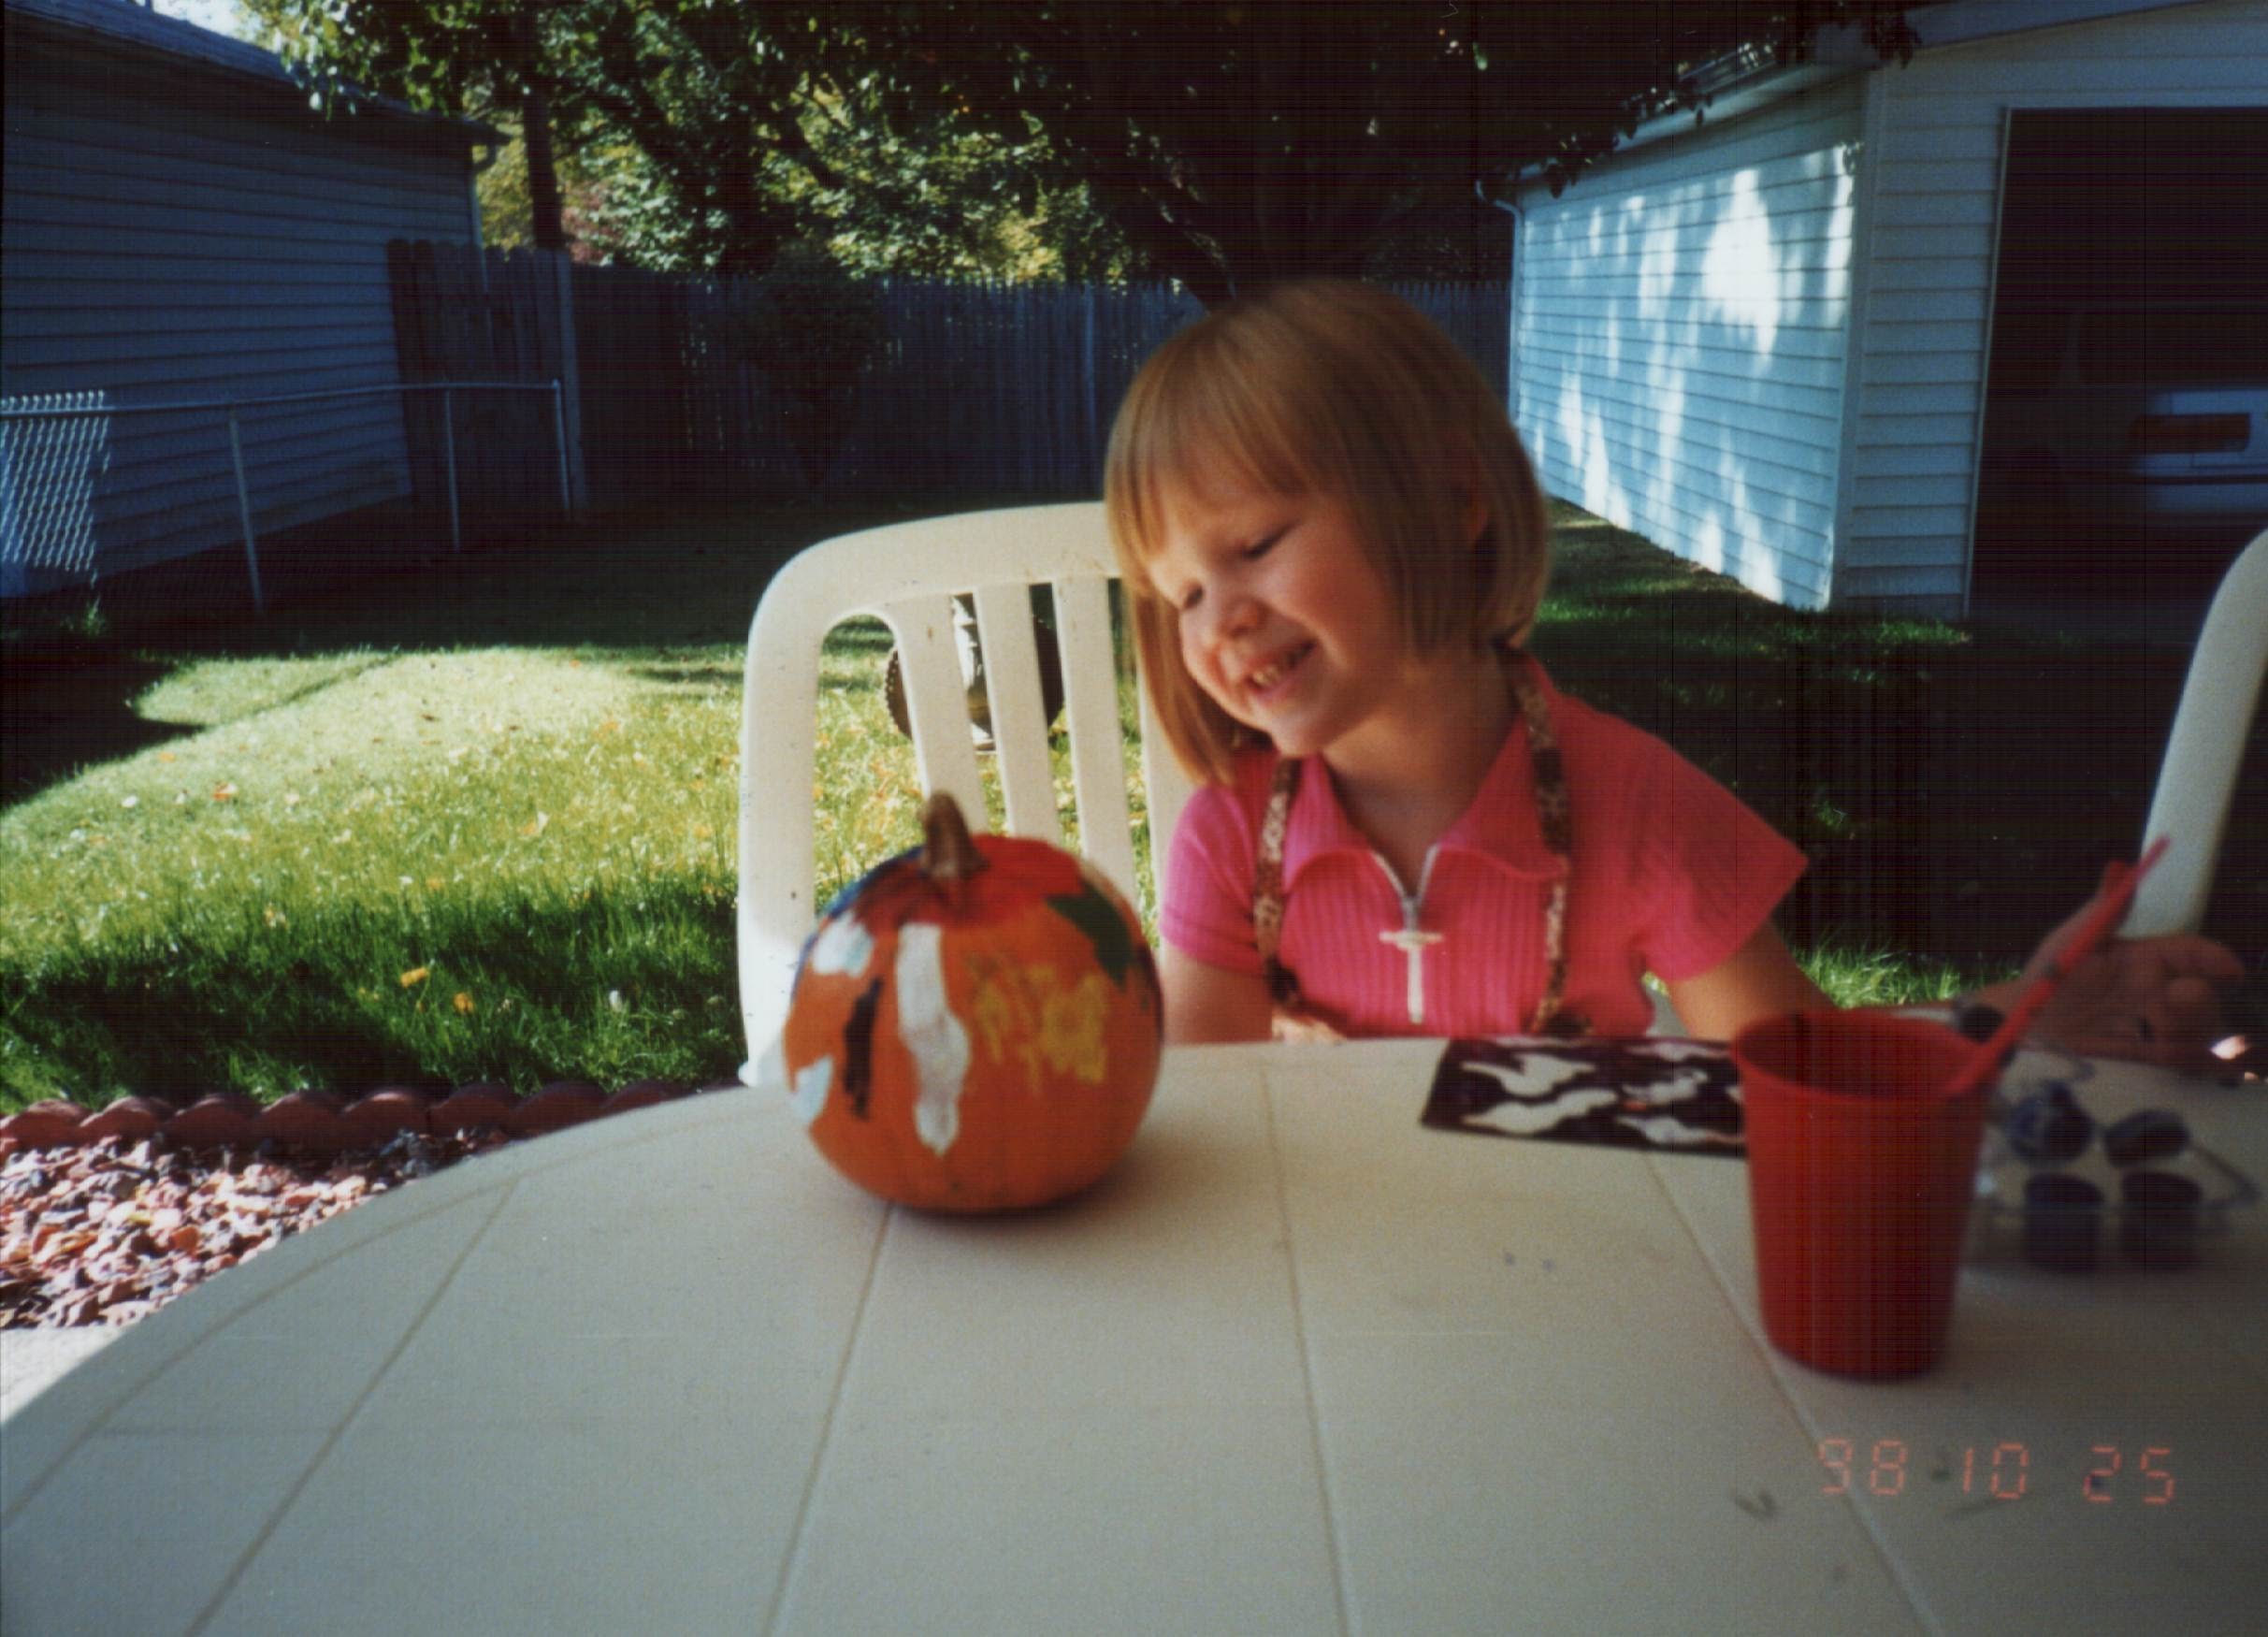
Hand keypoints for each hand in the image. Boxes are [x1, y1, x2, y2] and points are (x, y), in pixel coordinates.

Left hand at [2013, 889, 2245, 1072]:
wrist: (2023, 1024)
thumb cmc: (2048, 974)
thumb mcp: (2070, 940)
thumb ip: (2099, 910)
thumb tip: (2119, 871)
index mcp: (2145, 960)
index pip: (2191, 954)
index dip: (2214, 959)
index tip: (2229, 969)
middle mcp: (2157, 993)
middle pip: (2204, 998)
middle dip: (2201, 1001)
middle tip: (2177, 998)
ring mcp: (2155, 1027)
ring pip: (2201, 1031)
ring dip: (2194, 1033)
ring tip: (2162, 1033)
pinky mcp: (2147, 1059)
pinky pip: (2185, 1063)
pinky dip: (2194, 1062)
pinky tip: (2177, 1058)